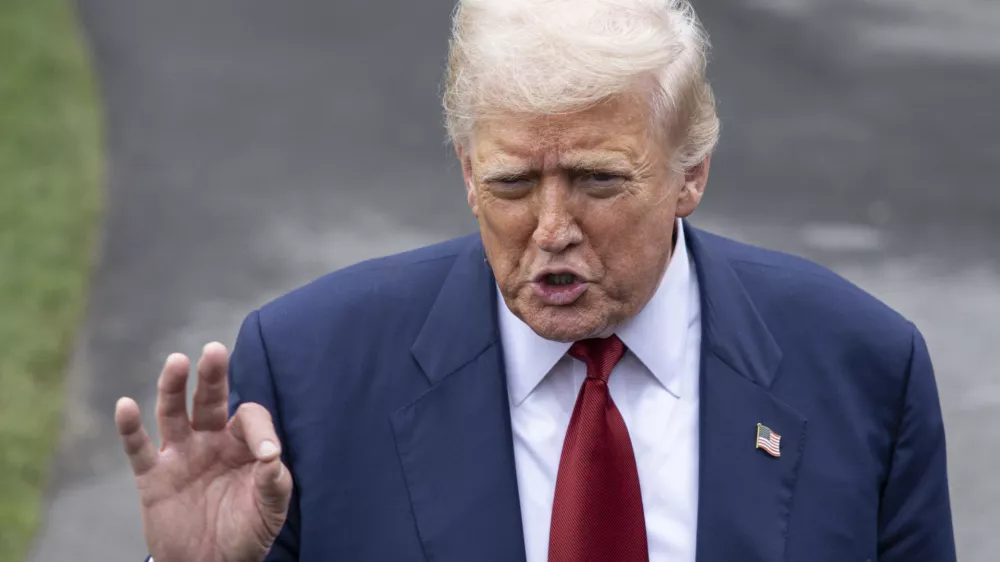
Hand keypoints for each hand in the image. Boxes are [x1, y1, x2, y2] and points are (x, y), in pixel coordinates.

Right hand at [115, 342, 292, 561]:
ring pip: (173, 412)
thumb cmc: (246, 532)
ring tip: (177, 362)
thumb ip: (274, 483)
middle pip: (209, 399)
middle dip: (212, 376)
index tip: (268, 454)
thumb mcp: (270, 510)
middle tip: (214, 351)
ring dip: (173, 387)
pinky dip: (129, 427)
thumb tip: (272, 456)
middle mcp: (210, 441)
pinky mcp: (153, 476)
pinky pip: (138, 448)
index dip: (259, 430)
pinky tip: (125, 405)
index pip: (249, 417)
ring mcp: (180, 455)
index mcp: (242, 444)